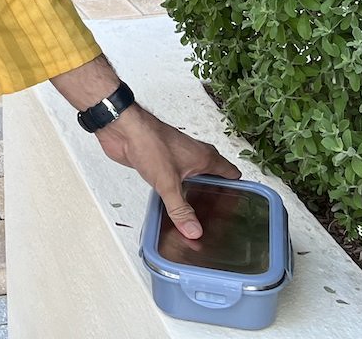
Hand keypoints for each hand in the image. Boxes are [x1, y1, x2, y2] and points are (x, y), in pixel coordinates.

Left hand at [94, 106, 239, 239]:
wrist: (123, 129)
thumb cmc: (149, 142)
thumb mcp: (168, 182)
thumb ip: (181, 209)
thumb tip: (194, 231)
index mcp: (205, 157)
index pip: (232, 175)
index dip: (238, 192)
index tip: (238, 210)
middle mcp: (195, 157)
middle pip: (215, 180)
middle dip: (216, 199)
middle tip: (219, 222)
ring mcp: (178, 161)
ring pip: (195, 182)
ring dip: (196, 198)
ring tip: (199, 220)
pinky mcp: (161, 165)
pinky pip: (177, 184)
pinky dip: (179, 196)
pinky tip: (175, 209)